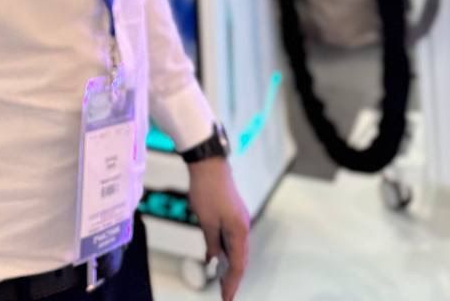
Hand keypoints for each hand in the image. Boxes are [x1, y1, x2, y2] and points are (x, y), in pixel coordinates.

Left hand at [187, 158, 249, 300]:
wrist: (208, 163)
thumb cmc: (206, 190)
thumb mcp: (206, 221)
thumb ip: (211, 243)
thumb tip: (214, 260)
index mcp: (239, 230)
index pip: (237, 265)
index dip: (231, 284)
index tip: (226, 299)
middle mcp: (243, 226)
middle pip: (240, 259)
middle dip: (233, 278)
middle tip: (225, 295)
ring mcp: (239, 218)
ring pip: (237, 248)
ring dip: (231, 265)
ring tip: (223, 281)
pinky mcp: (233, 212)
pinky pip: (232, 237)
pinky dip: (227, 250)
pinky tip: (219, 256)